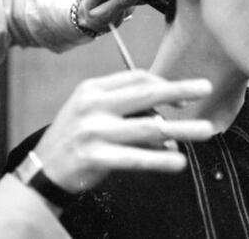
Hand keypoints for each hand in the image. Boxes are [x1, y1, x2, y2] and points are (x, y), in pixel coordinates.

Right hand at [32, 70, 212, 192]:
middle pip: (145, 94)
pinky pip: (136, 158)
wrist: (43, 169)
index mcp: (93, 88)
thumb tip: (168, 128)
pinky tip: (178, 162)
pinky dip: (160, 160)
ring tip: (205, 131)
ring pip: (148, 128)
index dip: (164, 84)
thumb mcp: (92, 113)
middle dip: (179, 90)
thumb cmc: (74, 137)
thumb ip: (126, 113)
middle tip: (205, 87)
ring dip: (180, 129)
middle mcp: (93, 105)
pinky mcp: (95, 157)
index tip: (184, 96)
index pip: (136, 78)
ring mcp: (94, 131)